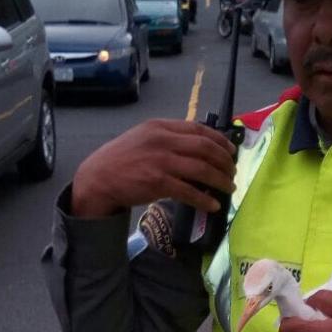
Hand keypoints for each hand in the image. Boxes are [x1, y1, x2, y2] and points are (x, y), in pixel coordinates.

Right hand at [71, 119, 237, 218]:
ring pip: (202, 169)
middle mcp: (162, 140)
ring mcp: (161, 161)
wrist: (98, 178)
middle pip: (205, 148)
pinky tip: (213, 205)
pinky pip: (189, 192)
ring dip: (220, 180)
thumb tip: (198, 148)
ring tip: (229, 188)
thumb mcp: (144, 138)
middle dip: (224, 161)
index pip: (198, 129)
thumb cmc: (122, 159)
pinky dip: (204, 199)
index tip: (231, 151)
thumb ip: (168, 139)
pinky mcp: (158, 182)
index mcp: (160, 126)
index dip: (219, 140)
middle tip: (233, 172)